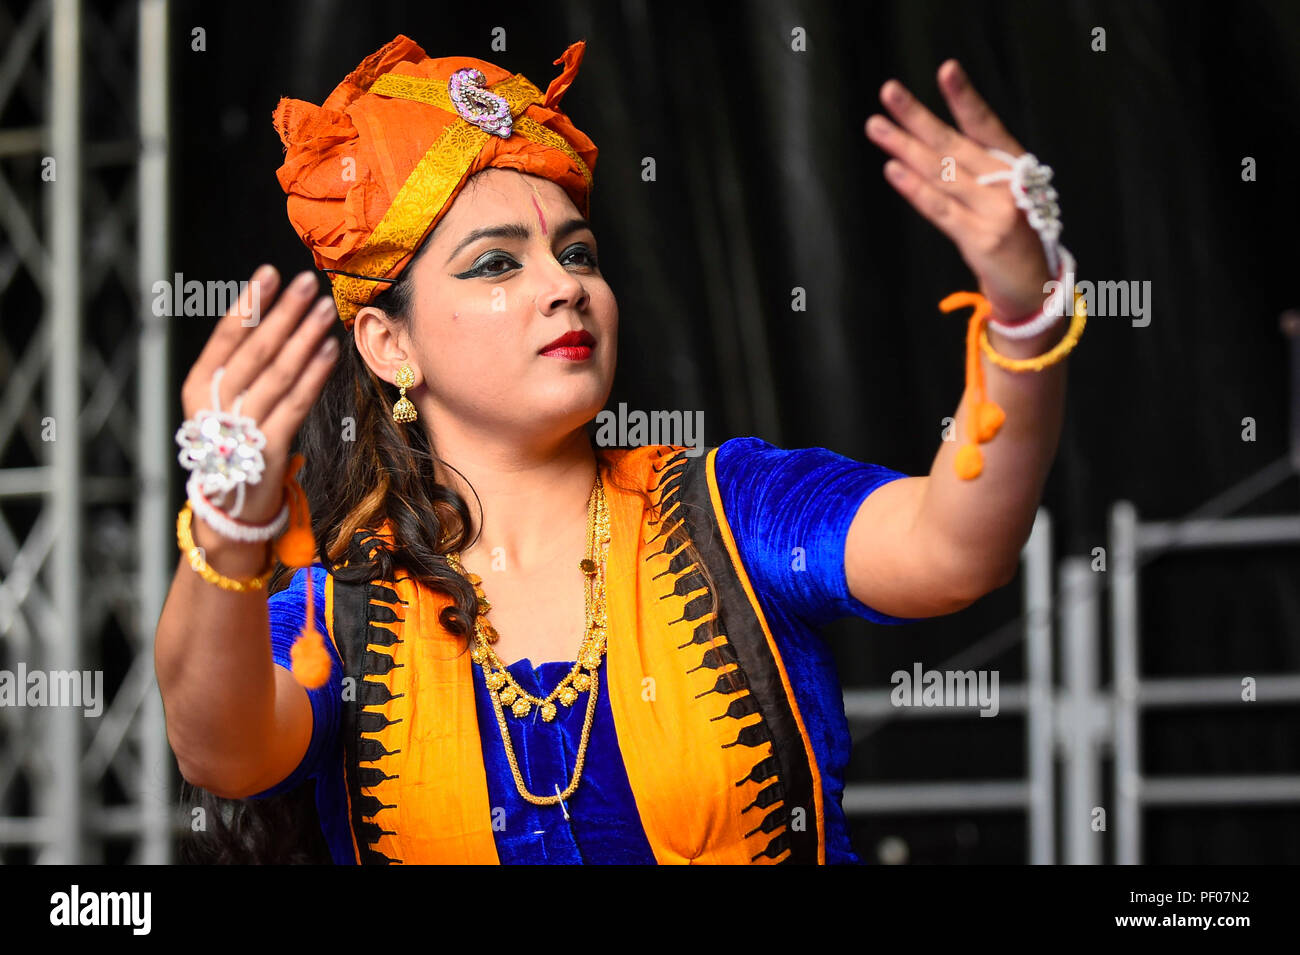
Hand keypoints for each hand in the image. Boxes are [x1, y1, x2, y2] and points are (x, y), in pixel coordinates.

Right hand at [179, 266, 339, 525]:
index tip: (270, 273)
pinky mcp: (270, 449)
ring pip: (278, 373)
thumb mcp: (224, 402)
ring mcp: (243, 428)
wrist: (231, 508)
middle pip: (255, 350)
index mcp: (198, 387)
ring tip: (324, 309)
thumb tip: (276, 316)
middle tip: (307, 282)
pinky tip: (330, 350)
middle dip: (284, 313)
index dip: (249, 303)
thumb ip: (242, 366)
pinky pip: (297, 403)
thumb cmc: (234, 443)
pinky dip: (315, 374)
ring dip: (305, 337)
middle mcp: (216, 405)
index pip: (225, 337)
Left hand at [864, 60, 1052, 321]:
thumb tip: (931, 143)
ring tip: (876, 127)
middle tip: (889, 93)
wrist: (1036, 288)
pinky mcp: (981, 239)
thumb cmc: (1015, 237)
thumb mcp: (1006, 196)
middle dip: (917, 117)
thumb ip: (978, 171)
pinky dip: (915, 188)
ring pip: (941, 172)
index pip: (985, 125)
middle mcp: (1007, 185)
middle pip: (954, 144)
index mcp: (1015, 168)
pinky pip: (940, 209)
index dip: (964, 98)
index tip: (945, 70)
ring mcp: (995, 212)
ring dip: (904, 147)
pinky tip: (894, 169)